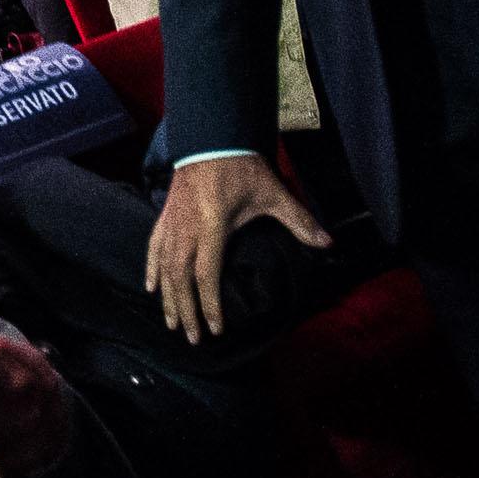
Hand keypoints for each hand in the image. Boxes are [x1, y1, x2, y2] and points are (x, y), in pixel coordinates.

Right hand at [145, 153, 331, 343]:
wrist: (210, 139)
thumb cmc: (242, 168)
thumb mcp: (273, 193)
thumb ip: (299, 220)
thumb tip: (328, 243)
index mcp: (212, 226)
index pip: (206, 274)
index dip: (210, 304)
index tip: (215, 328)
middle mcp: (187, 229)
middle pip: (181, 278)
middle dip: (186, 311)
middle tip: (192, 338)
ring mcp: (172, 223)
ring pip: (164, 268)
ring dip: (168, 297)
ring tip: (172, 322)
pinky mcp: (164, 217)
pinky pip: (153, 248)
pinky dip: (151, 269)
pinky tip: (151, 287)